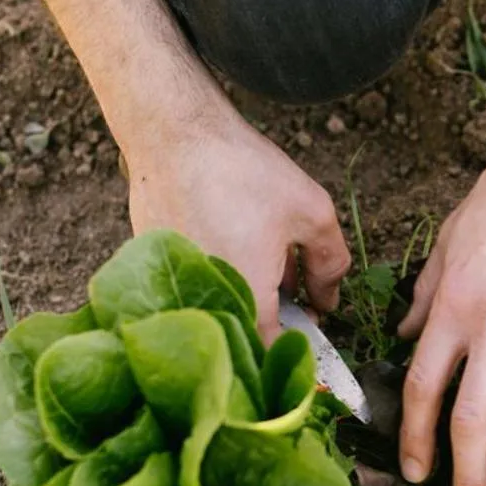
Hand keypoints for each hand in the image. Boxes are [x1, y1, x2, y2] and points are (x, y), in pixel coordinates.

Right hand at [125, 110, 349, 339]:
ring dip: (251, 294)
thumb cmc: (243, 171)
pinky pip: (195, 288)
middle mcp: (206, 303)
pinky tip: (237, 243)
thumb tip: (328, 299)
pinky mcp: (155, 269)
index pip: (275, 350)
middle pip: (247, 331)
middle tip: (299, 289)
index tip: (314, 328)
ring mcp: (174, 287)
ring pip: (222, 308)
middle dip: (278, 317)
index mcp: (248, 299)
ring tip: (273, 258)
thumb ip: (330, 264)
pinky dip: (221, 276)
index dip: (301, 346)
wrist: (174, 135)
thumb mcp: (312, 213)